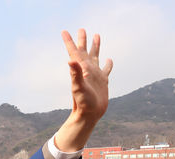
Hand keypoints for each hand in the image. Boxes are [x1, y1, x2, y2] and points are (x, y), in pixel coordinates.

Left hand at [54, 29, 113, 151]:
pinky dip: (108, 64)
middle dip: (83, 40)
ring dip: (95, 46)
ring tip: (96, 35)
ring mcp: (95, 75)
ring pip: (95, 56)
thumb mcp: (79, 87)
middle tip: (81, 29)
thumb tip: (70, 60)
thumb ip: (75, 74)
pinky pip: (106, 69)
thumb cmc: (83, 103)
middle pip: (84, 51)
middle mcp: (87, 70)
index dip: (69, 41)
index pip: (74, 52)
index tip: (64, 32)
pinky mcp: (103, 81)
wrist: (90, 114)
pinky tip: (110, 59)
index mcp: (81, 69)